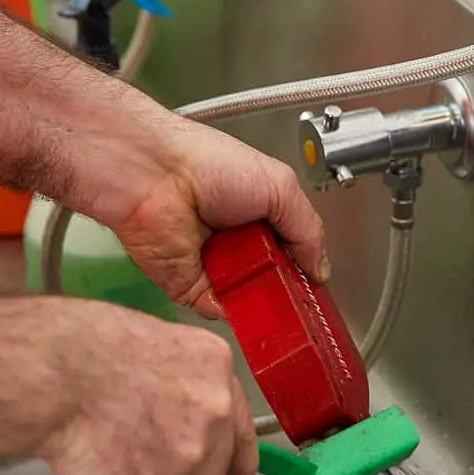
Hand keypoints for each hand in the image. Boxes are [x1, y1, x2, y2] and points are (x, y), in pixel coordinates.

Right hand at [10, 297, 257, 474]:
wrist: (52, 373)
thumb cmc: (86, 346)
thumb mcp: (154, 343)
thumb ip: (184, 382)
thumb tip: (179, 408)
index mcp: (215, 368)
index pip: (242, 427)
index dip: (238, 461)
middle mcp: (214, 412)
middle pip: (215, 465)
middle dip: (188, 468)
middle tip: (150, 455)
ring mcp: (188, 452)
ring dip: (154, 474)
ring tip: (116, 441)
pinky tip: (100, 451)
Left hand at [64, 109, 328, 317]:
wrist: (154, 177)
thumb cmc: (208, 164)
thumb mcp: (281, 188)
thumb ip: (307, 231)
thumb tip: (319, 268)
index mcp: (259, 213)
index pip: (292, 251)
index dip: (306, 268)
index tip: (318, 285)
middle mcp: (237, 241)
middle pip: (274, 280)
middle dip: (289, 290)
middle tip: (301, 297)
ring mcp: (214, 267)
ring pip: (251, 299)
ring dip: (265, 302)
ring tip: (277, 297)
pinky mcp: (190, 288)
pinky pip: (220, 310)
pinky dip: (235, 311)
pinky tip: (248, 303)